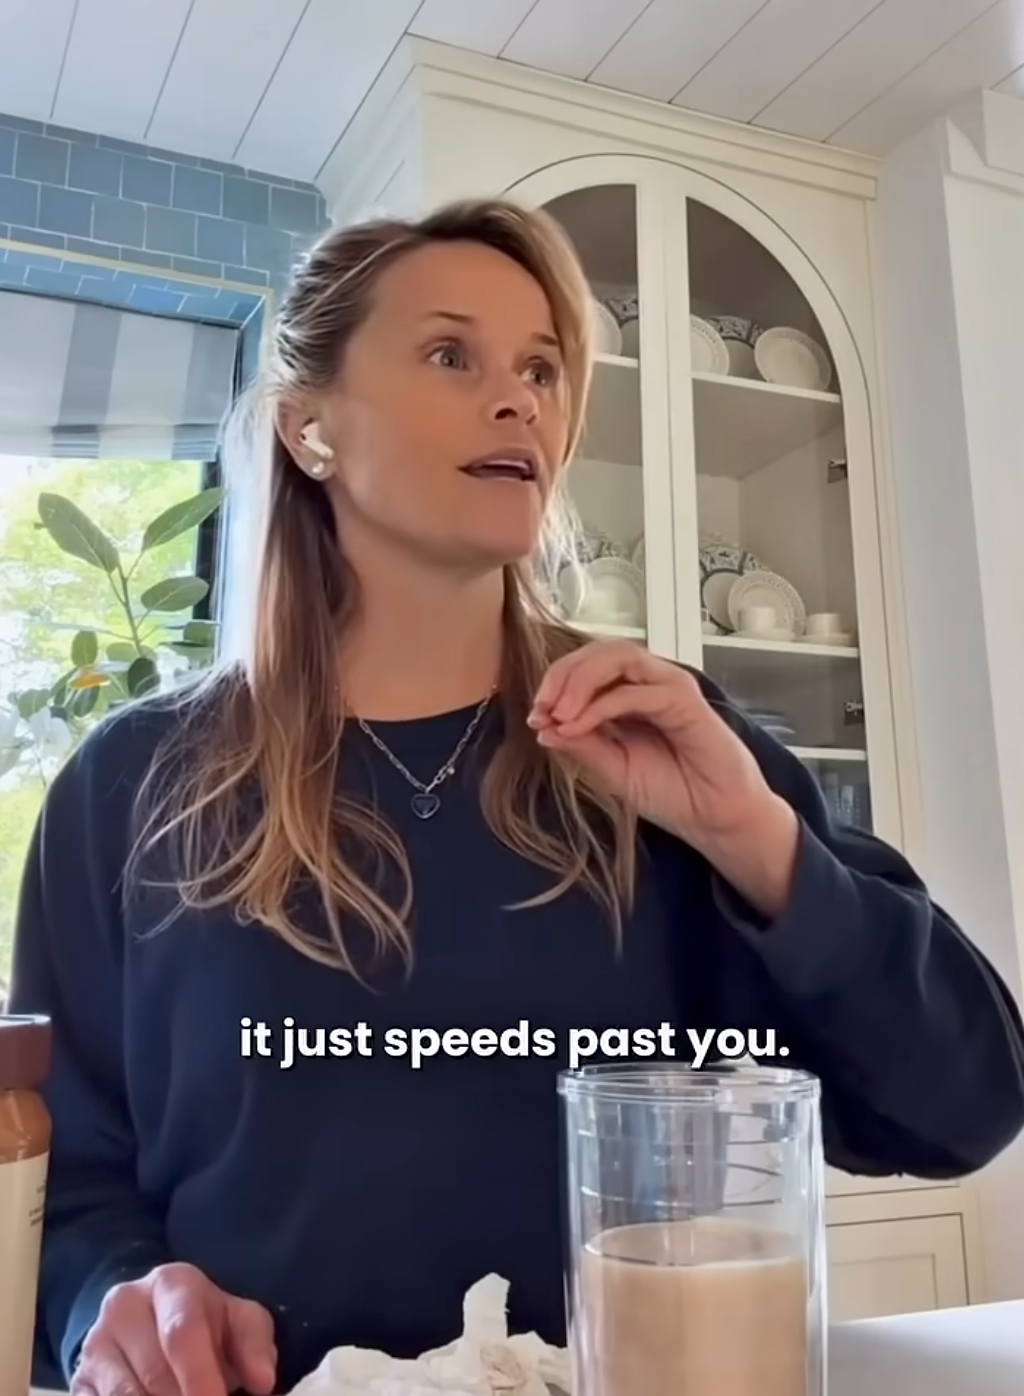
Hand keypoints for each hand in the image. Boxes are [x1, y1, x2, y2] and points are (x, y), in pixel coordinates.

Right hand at [71, 1263, 276, 1395]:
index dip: (200, 1376)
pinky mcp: (78, 1378)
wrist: (149, 1322)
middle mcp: (125, 1305)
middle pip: (155, 1374)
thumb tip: (262, 1381)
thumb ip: (254, 1346)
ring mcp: (95, 1342)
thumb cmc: (206, 1324)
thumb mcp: (238, 1322)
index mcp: (172, 1284)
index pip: (182, 1332)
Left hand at [529, 641, 798, 914]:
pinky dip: (601, 705)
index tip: (535, 717)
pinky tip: (579, 726)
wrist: (713, 818)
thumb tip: (543, 728)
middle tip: (541, 709)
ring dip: (581, 681)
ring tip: (558, 712)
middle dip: (562, 676)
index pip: (587, 667)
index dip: (556, 684)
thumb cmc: (671, 791)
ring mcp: (669, 687)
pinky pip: (636, 691)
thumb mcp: (613, 769)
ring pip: (619, 658)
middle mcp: (649, 682)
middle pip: (599, 653)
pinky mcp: (685, 701)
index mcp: (629, 694)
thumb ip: (582, 745)